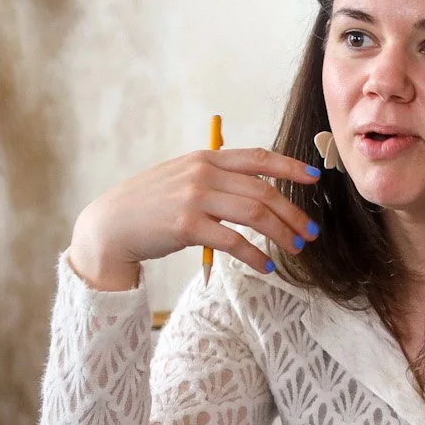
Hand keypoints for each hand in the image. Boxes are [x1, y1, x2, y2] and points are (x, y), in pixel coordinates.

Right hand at [67, 148, 319, 290]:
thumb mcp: (181, 179)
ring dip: (281, 234)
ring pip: (255, 214)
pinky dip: (254, 256)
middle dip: (293, 213)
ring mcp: (194, 198)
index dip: (290, 167)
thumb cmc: (149, 206)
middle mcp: (202, 173)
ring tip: (295, 249)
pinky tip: (265, 267)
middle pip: (263, 190)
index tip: (314, 179)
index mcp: (205, 158)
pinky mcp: (187, 225)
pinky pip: (233, 241)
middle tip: (310, 232)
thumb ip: (214, 178)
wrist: (110, 226)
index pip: (257, 157)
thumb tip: (257, 190)